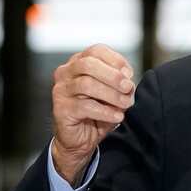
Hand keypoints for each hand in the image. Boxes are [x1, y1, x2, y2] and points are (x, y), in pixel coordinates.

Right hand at [51, 44, 134, 183]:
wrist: (80, 139)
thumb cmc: (97, 113)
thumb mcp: (113, 95)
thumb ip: (120, 85)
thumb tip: (128, 81)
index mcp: (78, 63)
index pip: (96, 51)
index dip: (116, 60)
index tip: (130, 75)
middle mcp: (66, 72)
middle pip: (88, 64)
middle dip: (113, 76)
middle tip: (128, 87)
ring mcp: (61, 90)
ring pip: (86, 84)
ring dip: (111, 95)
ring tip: (126, 104)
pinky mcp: (60, 109)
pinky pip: (84, 106)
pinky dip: (105, 111)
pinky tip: (117, 116)